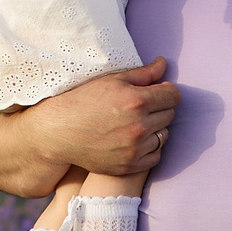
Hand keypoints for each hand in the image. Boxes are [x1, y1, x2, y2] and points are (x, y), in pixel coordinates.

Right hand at [0, 58, 176, 193]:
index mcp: (136, 101)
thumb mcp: (111, 80)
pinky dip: (150, 148)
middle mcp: (139, 126)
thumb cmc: (83, 101)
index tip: (158, 91)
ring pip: (164, 135)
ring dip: (156, 128)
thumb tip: (164, 64)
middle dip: (160, 107)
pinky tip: (135, 140)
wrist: (58, 133)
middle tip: (142, 106)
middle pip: (170, 114)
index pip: (173, 96)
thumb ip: (143, 73)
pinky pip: (156, 156)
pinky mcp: (129, 165)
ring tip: (137, 122)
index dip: (167, 91)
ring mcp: (135, 149)